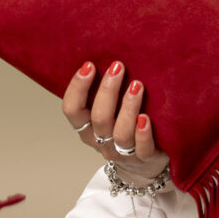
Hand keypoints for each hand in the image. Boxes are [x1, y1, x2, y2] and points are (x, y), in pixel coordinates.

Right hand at [62, 60, 169, 185]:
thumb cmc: (124, 128)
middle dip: (107, 91)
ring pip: (120, 133)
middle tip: (118, 67)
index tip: (89, 65)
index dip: (77, 88)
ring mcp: (123, 152)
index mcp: (87, 128)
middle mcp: (101, 141)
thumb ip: (103, 91)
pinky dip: (143, 134)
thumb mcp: (108, 112)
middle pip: (98, 118)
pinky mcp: (145, 159)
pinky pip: (142, 149)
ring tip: (137, 85)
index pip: (72, 110)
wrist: (143, 166)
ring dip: (128, 107)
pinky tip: (146, 118)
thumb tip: (107, 52)